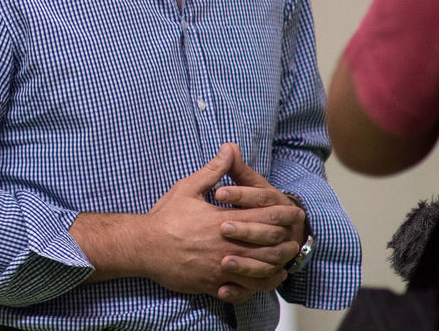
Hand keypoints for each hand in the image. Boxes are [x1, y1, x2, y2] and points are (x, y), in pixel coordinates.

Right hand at [140, 144, 292, 303]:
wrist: (143, 247)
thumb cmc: (164, 217)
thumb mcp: (188, 188)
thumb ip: (213, 171)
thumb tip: (229, 148)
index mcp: (223, 220)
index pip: (264, 216)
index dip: (282, 213)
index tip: (293, 211)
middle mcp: (227, 245)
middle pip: (268, 245)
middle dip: (285, 240)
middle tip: (295, 237)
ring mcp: (222, 268)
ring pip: (261, 269)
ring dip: (277, 263)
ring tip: (286, 259)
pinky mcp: (214, 284)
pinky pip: (245, 289)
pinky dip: (261, 284)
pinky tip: (266, 278)